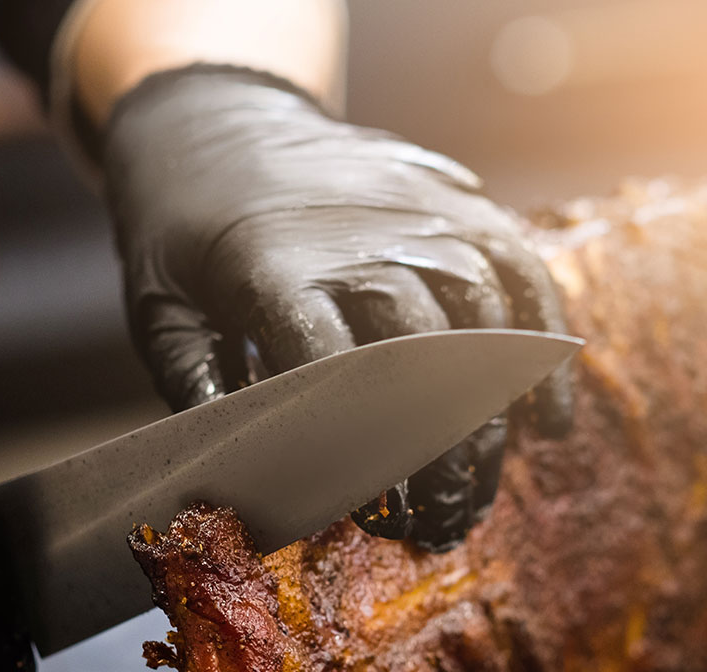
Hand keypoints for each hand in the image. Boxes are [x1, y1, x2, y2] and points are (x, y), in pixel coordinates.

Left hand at [101, 65, 572, 550]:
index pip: (336, 373)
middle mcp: (360, 240)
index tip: (383, 510)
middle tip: (444, 517)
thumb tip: (239, 464)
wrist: (217, 118)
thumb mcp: (159, 307)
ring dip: (493, 415)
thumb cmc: (183, 228)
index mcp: (275, 270)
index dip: (366, 450)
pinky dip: (545, 348)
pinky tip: (546, 418)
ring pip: (481, 321)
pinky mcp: (457, 202)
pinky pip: (521, 274)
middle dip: (441, 449)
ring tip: (484, 484)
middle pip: (420, 356)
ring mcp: (417, 215)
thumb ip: (195, 386)